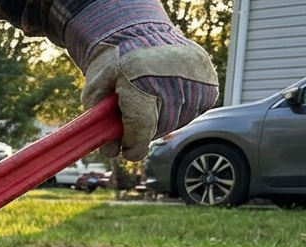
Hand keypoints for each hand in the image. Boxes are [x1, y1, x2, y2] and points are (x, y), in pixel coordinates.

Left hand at [70, 4, 218, 160]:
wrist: (140, 35)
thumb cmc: (114, 67)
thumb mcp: (95, 91)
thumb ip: (99, 123)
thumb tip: (113, 152)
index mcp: (139, 78)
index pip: (142, 125)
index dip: (134, 145)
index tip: (127, 151)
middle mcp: (173, 77)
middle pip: (161, 127)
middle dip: (144, 131)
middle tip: (134, 118)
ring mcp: (196, 78)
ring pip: (179, 121)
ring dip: (163, 121)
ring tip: (150, 101)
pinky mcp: (210, 82)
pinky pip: (194, 111)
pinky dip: (178, 111)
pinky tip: (166, 96)